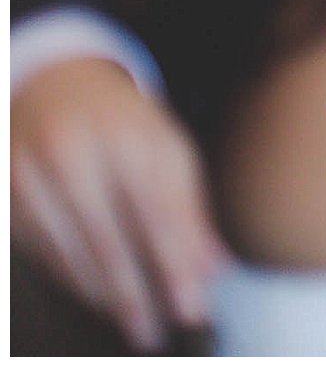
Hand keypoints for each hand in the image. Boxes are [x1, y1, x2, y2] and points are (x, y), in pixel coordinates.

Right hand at [11, 58, 226, 349]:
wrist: (57, 85)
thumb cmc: (125, 124)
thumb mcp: (169, 150)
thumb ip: (190, 209)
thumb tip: (214, 268)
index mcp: (131, 138)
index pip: (158, 216)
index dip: (176, 268)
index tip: (192, 308)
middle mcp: (77, 154)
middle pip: (110, 243)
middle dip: (137, 295)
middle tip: (156, 331)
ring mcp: (33, 174)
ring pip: (71, 255)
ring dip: (104, 296)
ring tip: (134, 321)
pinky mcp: (6, 193)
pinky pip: (40, 252)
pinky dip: (72, 279)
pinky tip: (95, 296)